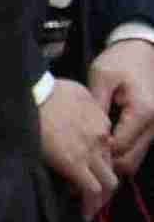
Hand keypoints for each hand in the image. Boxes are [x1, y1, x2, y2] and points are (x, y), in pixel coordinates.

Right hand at [41, 77, 118, 221]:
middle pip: (110, 167)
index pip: (106, 147)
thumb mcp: (74, 91)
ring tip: (90, 209)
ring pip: (108, 182)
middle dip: (104, 184)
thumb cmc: (44, 90)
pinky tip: (84, 213)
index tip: (86, 170)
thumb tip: (76, 112)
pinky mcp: (75, 165)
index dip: (97, 161)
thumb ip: (83, 105)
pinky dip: (90, 203)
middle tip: (92, 196)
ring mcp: (90, 152)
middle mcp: (101, 137)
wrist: (29, 95)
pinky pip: (92, 190)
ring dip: (100, 197)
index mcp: (100, 120)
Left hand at [92, 39, 153, 174]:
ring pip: (134, 158)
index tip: (75, 157)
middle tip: (80, 170)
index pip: (120, 146)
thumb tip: (85, 132)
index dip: (98, 155)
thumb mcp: (102, 77)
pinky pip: (135, 149)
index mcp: (142, 112)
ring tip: (88, 165)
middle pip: (130, 160)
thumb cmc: (120, 62)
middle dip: (106, 168)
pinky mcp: (149, 128)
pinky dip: (120, 154)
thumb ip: (96, 105)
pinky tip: (100, 152)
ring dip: (113, 163)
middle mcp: (153, 125)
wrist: (141, 51)